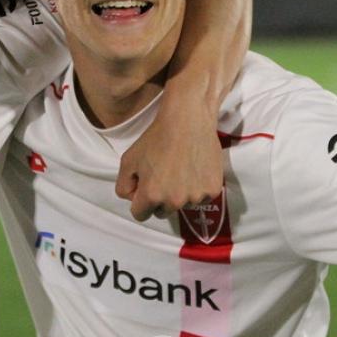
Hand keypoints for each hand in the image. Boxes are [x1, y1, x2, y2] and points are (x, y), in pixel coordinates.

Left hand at [116, 102, 223, 220]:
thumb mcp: (128, 160)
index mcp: (151, 195)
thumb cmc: (156, 138)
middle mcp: (174, 201)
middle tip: (164, 176)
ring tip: (181, 170)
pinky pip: (201, 198)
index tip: (145, 191)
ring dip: (181, 194)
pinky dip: (198, 188)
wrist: (188, 121)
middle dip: (160, 199)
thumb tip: (133, 199)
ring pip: (183, 205)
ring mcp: (195, 197)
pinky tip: (194, 170)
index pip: (141, 215)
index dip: (140, 203)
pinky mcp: (212, 190)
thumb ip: (123, 185)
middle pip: (162, 212)